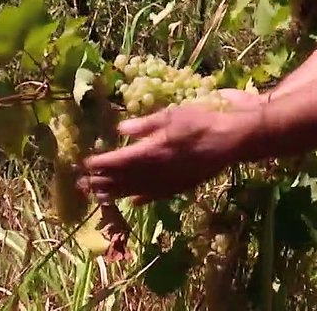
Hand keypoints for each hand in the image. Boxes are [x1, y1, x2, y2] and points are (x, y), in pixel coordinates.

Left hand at [80, 95, 262, 204]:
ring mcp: (170, 181)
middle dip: (102, 182)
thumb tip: (120, 130)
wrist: (234, 139)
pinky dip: (144, 199)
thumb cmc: (203, 120)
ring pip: (137, 190)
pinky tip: (134, 202)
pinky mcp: (183, 186)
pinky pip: (158, 196)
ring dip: (117, 193)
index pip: (119, 160)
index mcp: (152, 150)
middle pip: (124, 178)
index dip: (101, 164)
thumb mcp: (172, 114)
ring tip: (99, 197)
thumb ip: (145, 124)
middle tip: (82, 186)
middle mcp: (157, 170)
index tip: (84, 164)